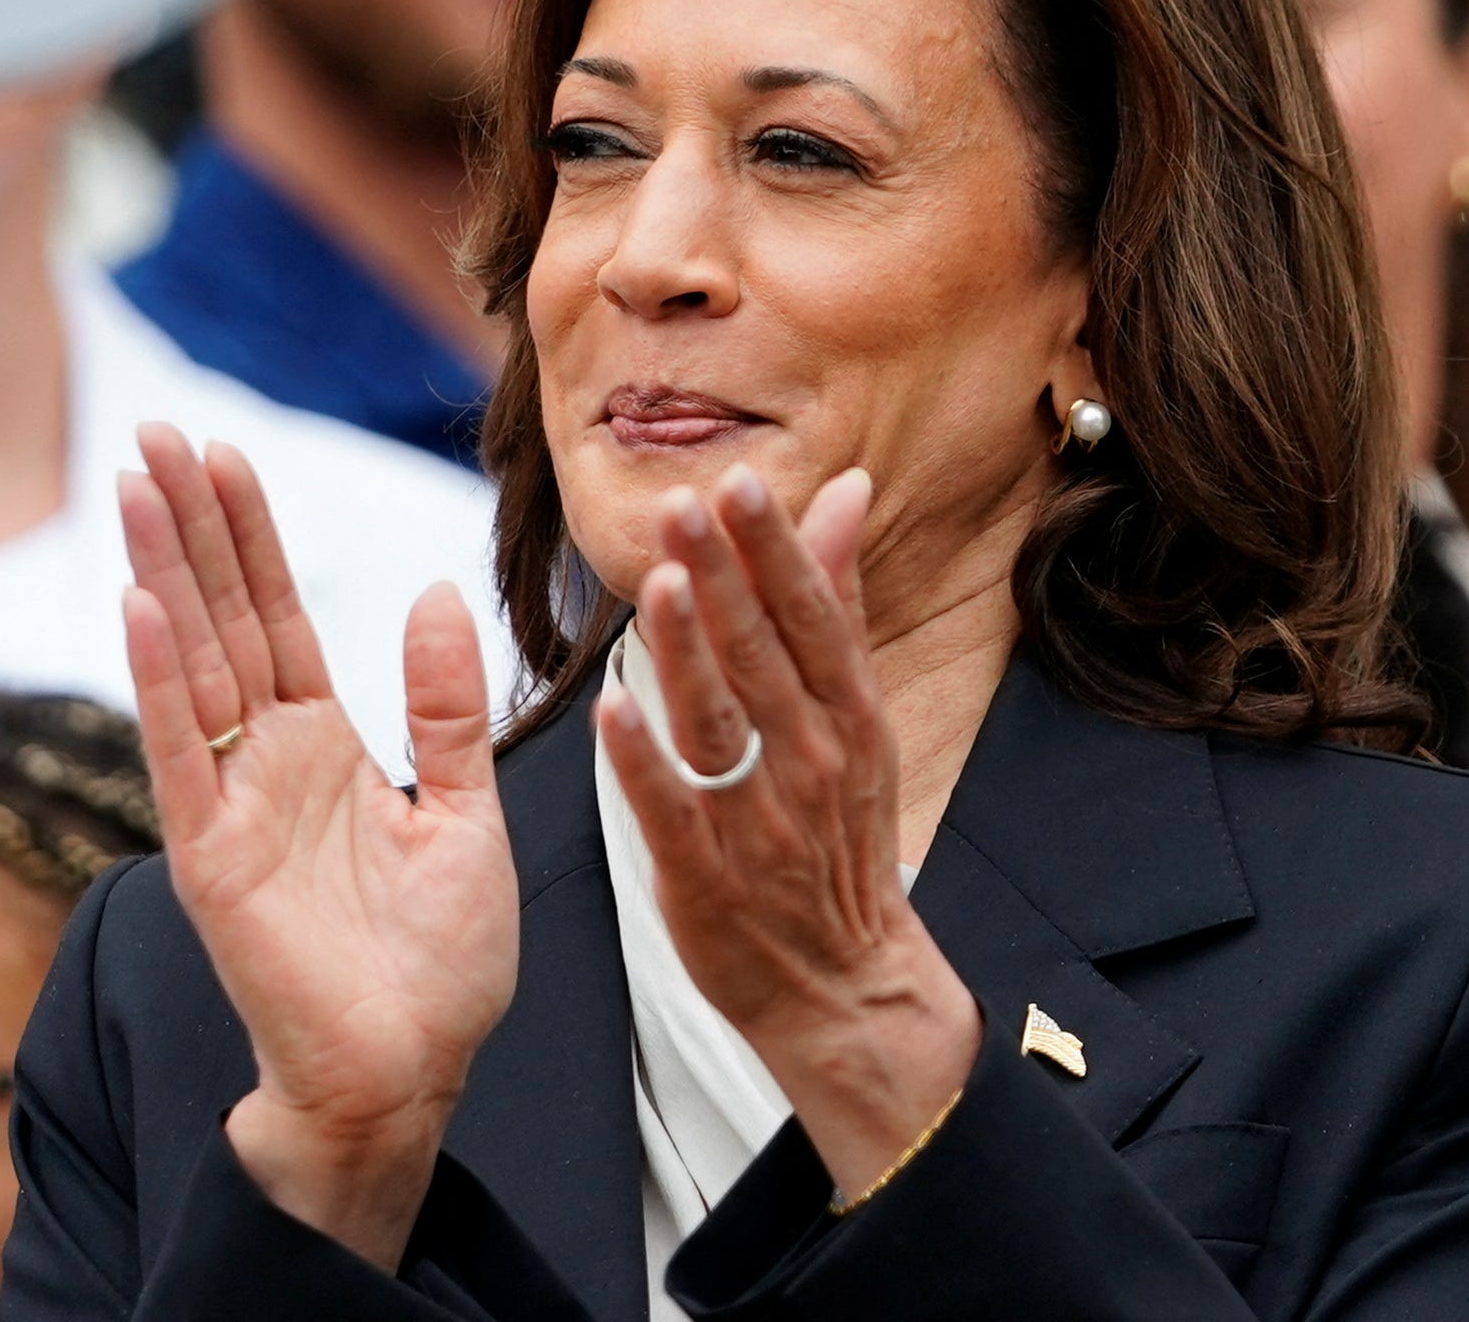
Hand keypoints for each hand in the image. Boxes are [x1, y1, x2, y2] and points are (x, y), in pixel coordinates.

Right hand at [118, 423, 517, 1266]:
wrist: (412, 1074)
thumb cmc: (437, 966)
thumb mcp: (467, 814)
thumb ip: (446, 709)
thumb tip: (432, 593)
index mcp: (324, 747)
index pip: (277, 618)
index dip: (250, 537)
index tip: (224, 455)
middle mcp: (267, 764)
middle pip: (222, 620)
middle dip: (192, 527)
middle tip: (155, 433)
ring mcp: (233, 808)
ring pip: (193, 666)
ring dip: (166, 573)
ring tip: (140, 484)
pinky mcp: (213, 861)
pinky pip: (184, 755)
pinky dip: (161, 681)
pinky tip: (143, 605)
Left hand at [600, 463, 980, 1197]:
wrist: (845, 984)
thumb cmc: (840, 834)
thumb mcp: (858, 716)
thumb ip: (837, 601)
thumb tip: (845, 490)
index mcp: (849, 718)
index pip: (812, 619)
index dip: (776, 552)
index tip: (739, 484)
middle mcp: (811, 763)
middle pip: (763, 657)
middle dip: (724, 579)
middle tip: (685, 503)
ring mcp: (761, 823)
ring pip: (720, 726)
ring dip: (688, 654)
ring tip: (656, 582)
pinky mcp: (708, 879)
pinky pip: (673, 812)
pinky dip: (644, 764)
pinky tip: (610, 711)